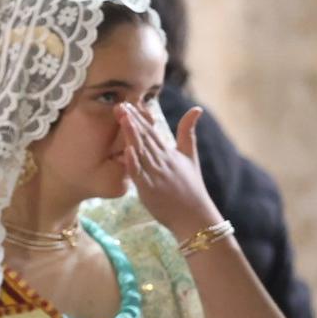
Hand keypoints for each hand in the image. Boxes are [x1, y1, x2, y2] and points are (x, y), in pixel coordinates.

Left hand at [117, 103, 219, 239]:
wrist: (194, 215)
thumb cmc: (190, 186)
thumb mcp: (190, 156)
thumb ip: (188, 133)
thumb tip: (197, 108)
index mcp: (169, 153)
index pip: (152, 131)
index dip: (141, 117)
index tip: (130, 103)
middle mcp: (162, 161)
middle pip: (145, 137)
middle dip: (132, 120)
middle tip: (120, 104)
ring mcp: (155, 174)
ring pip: (141, 151)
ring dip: (131, 134)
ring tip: (123, 118)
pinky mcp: (149, 189)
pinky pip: (140, 174)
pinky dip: (134, 162)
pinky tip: (127, 150)